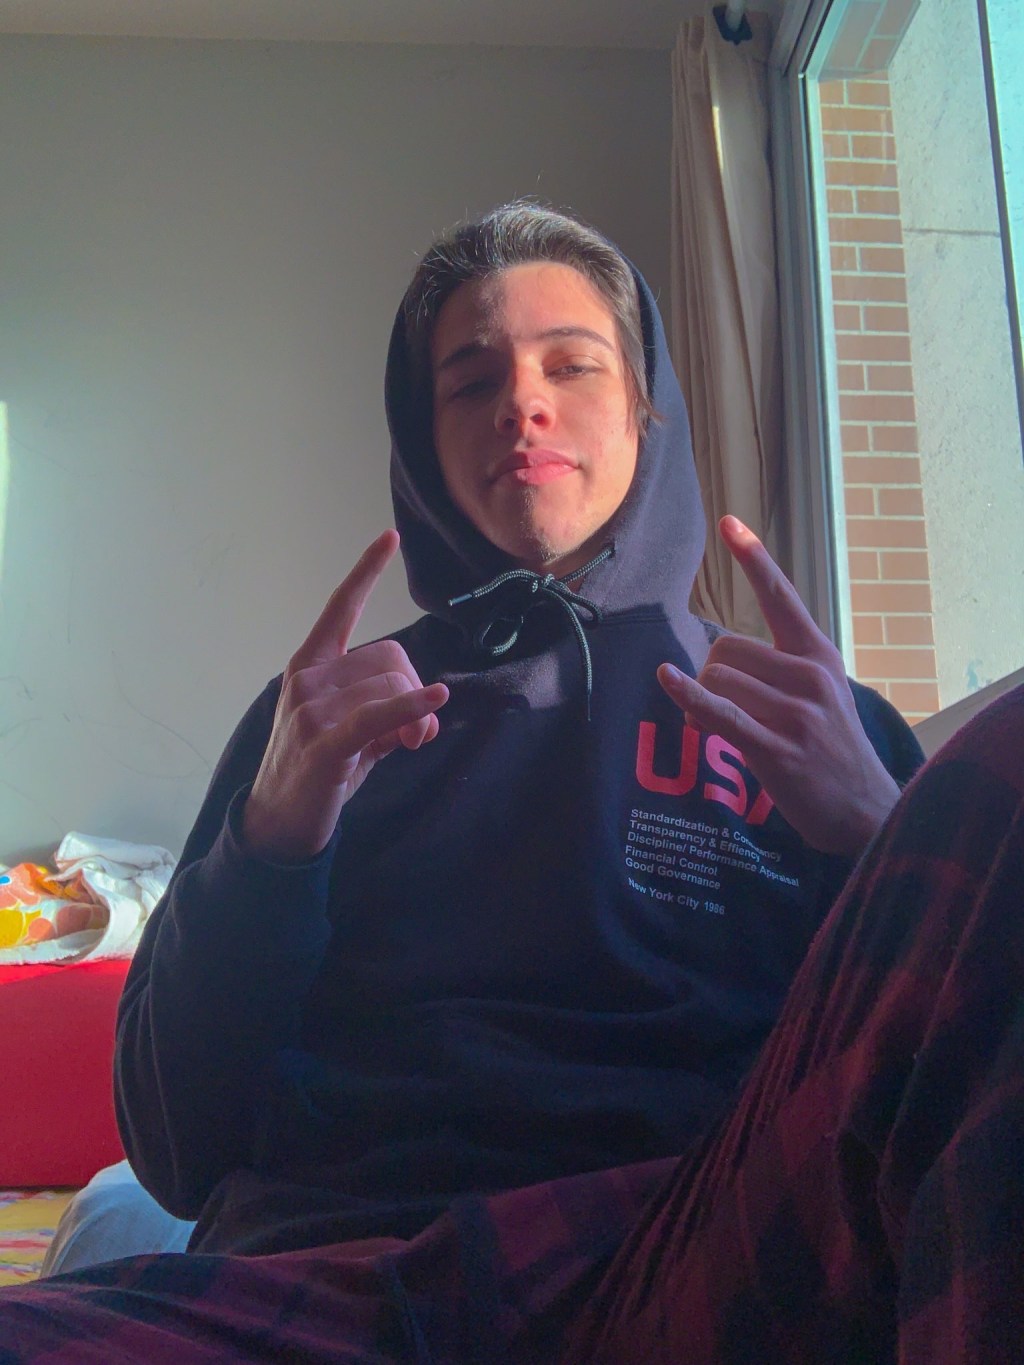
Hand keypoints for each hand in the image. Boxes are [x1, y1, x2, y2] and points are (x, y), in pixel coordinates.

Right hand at [242, 530, 448, 862]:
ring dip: (416, 714)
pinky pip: (380, 713)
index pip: (341, 607)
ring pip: (392, 686)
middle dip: (414, 689)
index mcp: (310, 665)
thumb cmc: (318, 772)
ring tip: (409, 743)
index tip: (388, 538)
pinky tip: (435, 701)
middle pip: (390, 657)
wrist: (279, 823)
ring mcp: (312, 708)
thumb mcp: (354, 732)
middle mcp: (307, 678)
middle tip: (417, 730)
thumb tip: (431, 707)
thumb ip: (390, 709)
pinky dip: (412, 707)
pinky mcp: (326, 741)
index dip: (365, 572)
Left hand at [658, 515, 899, 855]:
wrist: (864, 813)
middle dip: (711, 675)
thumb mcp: (819, 697)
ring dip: (705, 703)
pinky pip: (718, 712)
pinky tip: (667, 680)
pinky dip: (688, 696)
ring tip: (731, 730)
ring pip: (717, 680)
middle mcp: (811, 676)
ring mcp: (796, 712)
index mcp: (820, 655)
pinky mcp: (776, 748)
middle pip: (725, 648)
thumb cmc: (831, 751)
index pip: (782, 596)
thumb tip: (709, 664)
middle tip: (730, 710)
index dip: (754, 558)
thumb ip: (774, 671)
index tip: (728, 523)